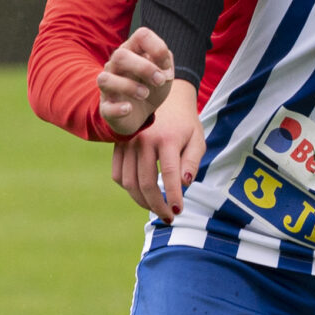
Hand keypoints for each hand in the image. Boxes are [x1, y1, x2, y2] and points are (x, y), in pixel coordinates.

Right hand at [98, 27, 175, 137]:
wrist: (140, 113)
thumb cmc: (150, 86)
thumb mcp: (164, 73)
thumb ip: (166, 62)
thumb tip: (162, 64)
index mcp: (132, 51)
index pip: (142, 35)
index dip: (158, 48)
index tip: (166, 67)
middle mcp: (115, 65)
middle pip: (120, 56)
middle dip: (144, 68)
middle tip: (159, 81)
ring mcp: (108, 87)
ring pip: (105, 79)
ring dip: (129, 86)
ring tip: (145, 94)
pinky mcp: (106, 108)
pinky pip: (106, 107)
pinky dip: (118, 108)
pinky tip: (129, 108)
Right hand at [110, 88, 202, 219]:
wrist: (164, 98)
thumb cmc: (185, 123)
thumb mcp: (197, 139)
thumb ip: (192, 162)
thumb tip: (184, 184)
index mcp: (167, 138)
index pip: (170, 175)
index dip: (173, 196)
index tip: (178, 212)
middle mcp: (144, 140)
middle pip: (146, 183)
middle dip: (157, 205)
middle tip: (168, 217)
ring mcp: (128, 142)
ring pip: (129, 182)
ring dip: (142, 201)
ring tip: (156, 208)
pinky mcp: (118, 145)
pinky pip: (118, 174)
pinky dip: (128, 188)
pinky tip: (142, 194)